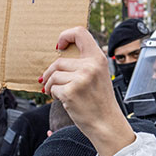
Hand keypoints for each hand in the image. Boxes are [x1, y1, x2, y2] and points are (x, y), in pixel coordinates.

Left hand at [40, 27, 134, 155]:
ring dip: (50, 84)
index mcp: (98, 58)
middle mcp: (90, 66)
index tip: (59, 46)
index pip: (80, 32)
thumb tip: (60, 53)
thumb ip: (85, 62)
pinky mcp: (70, 92)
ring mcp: (80, 79)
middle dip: (51, 73)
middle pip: (59, 61)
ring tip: (55, 91)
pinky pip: (53, 88)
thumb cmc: (100, 101)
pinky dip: (53, 94)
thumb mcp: (98, 75)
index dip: (65, 35)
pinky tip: (60, 98)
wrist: (105, 123)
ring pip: (53, 74)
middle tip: (51, 82)